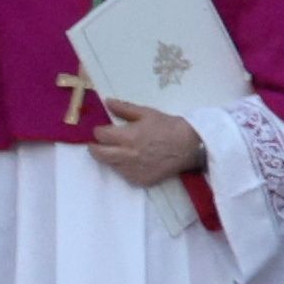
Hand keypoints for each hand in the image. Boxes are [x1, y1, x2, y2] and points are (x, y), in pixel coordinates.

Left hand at [84, 99, 206, 186]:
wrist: (188, 146)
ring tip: (119, 150)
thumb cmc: (167, 126)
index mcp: (128, 137)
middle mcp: (127, 156)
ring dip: (110, 157)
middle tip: (97, 143)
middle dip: (95, 148)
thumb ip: (124, 108)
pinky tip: (131, 160)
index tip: (101, 129)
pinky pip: (124, 174)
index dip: (98, 131)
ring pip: (110, 165)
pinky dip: (123, 167)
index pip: (101, 136)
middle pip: (99, 155)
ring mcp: (133, 171)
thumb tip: (106, 102)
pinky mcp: (141, 181)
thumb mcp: (146, 112)